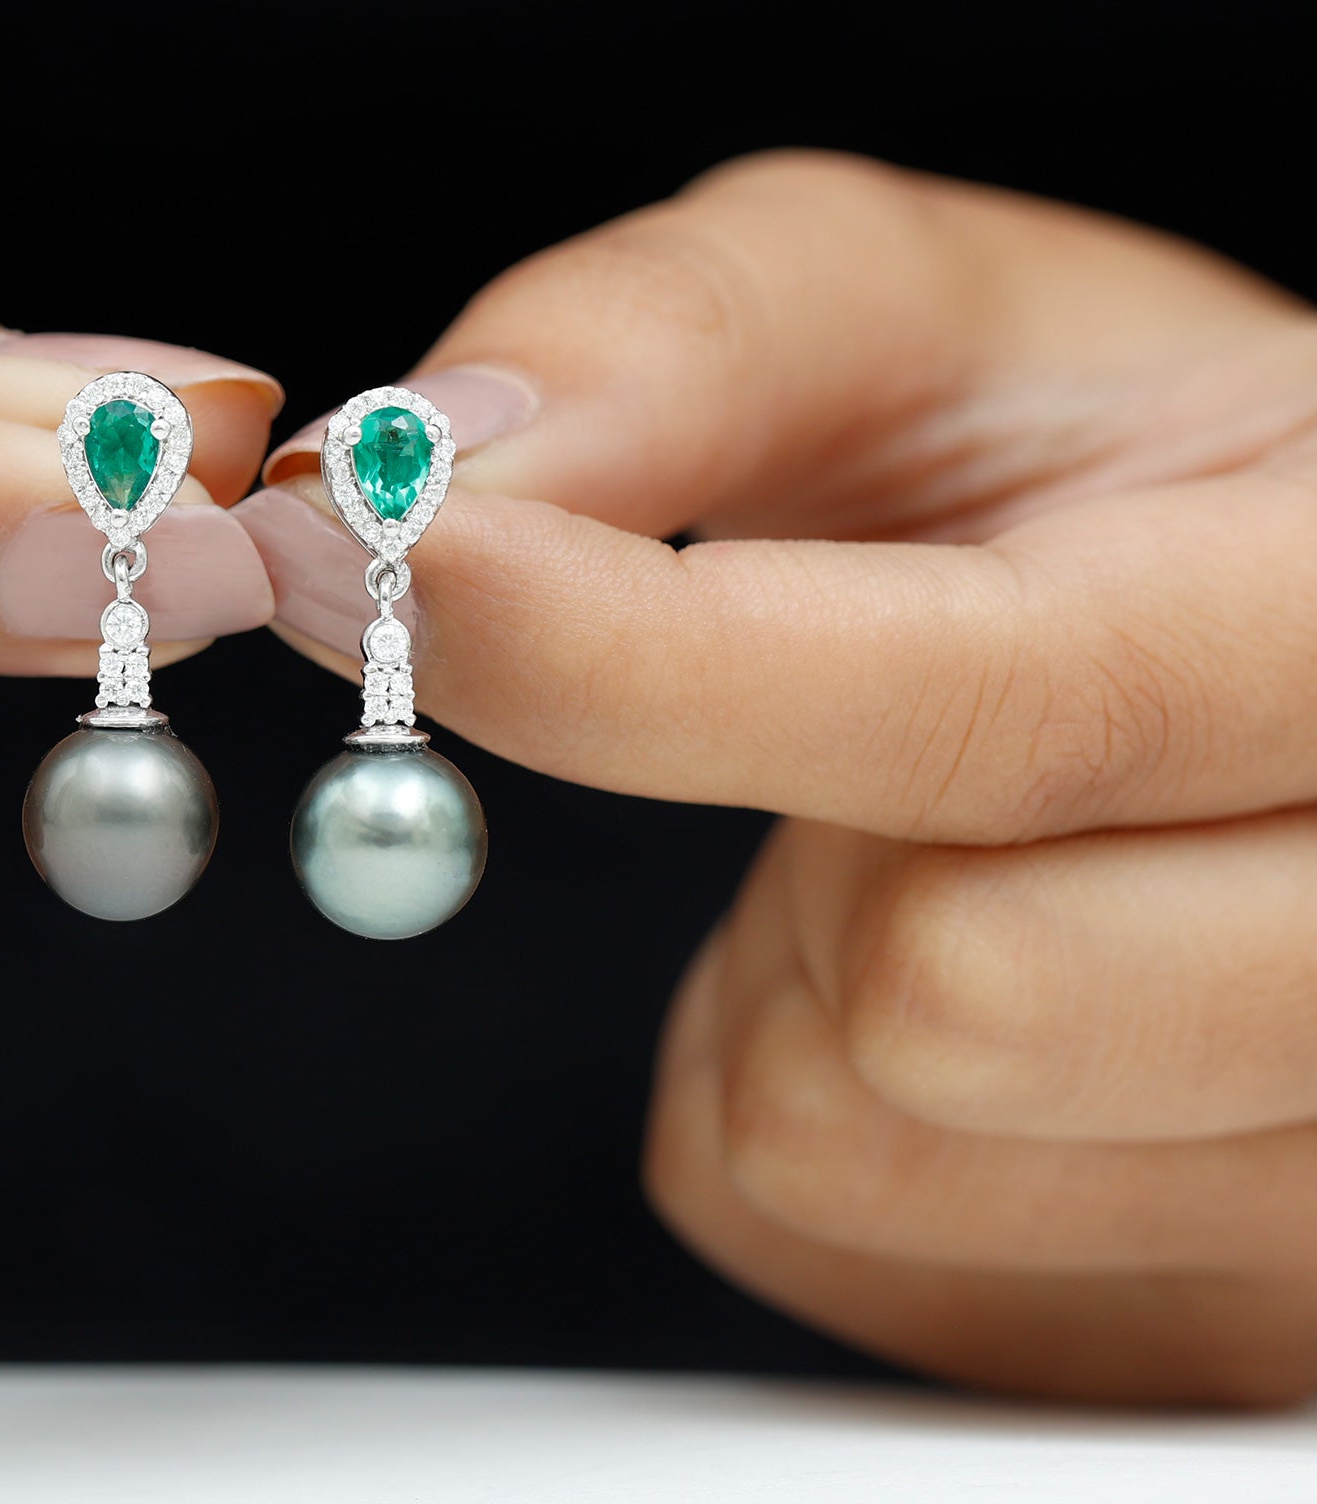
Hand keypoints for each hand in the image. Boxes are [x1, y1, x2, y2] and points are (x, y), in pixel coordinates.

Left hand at [240, 151, 1316, 1404]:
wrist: (1286, 637)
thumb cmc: (1108, 459)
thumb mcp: (922, 315)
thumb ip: (680, 338)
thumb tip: (426, 463)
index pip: (1007, 710)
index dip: (650, 660)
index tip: (400, 568)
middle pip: (941, 997)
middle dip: (773, 846)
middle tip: (817, 727)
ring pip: (851, 1145)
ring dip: (769, 973)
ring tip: (906, 837)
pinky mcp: (1219, 1312)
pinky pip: (833, 1253)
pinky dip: (784, 1087)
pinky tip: (918, 958)